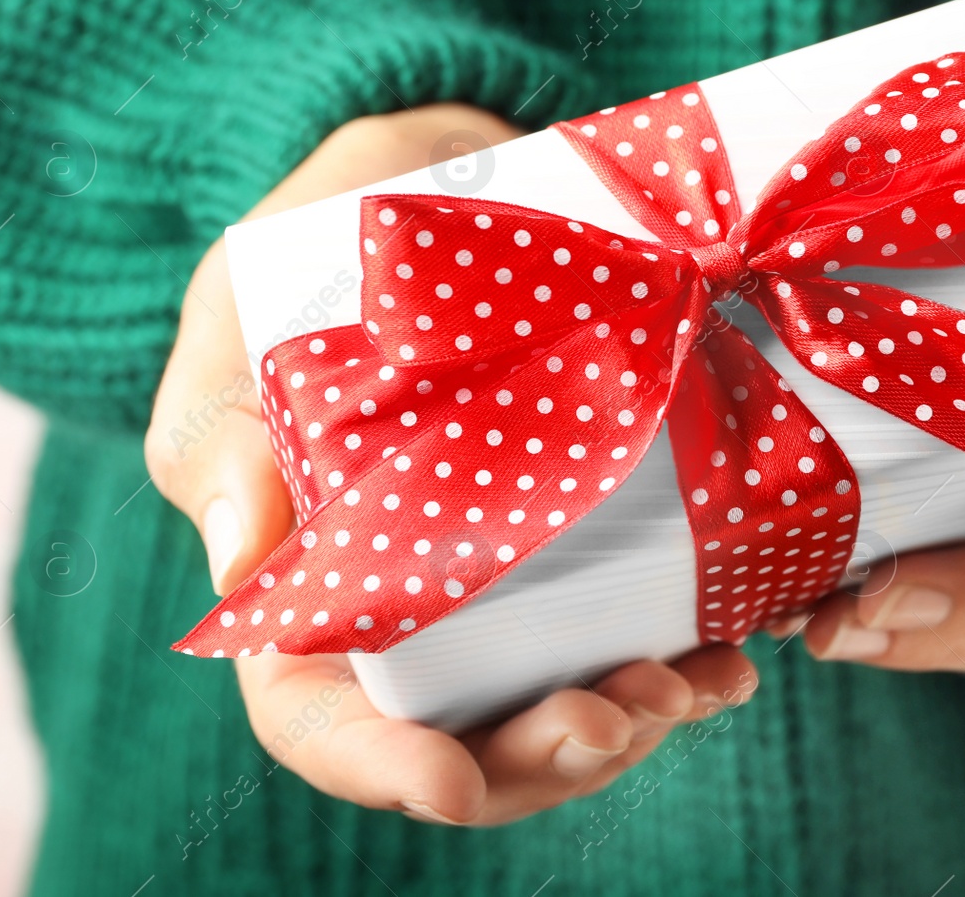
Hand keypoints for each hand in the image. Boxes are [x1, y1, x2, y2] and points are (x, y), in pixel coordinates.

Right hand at [145, 105, 756, 824]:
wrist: (436, 182)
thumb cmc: (312, 254)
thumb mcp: (240, 325)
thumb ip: (225, 438)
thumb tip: (241, 565)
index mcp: (303, 585)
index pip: (321, 717)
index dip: (379, 769)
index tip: (450, 783)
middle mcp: (407, 608)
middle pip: (463, 737)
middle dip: (543, 755)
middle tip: (621, 715)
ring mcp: (504, 582)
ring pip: (558, 701)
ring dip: (631, 721)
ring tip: (696, 685)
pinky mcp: (587, 538)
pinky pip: (633, 627)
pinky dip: (688, 655)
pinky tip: (739, 645)